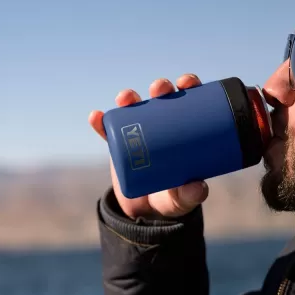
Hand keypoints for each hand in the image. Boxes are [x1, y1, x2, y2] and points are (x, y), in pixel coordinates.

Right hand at [89, 73, 208, 218]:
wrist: (147, 212)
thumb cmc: (172, 198)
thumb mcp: (183, 198)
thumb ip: (191, 195)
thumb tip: (199, 188)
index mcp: (184, 129)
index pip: (190, 100)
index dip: (189, 84)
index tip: (187, 82)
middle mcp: (161, 125)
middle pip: (161, 98)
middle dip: (160, 87)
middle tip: (159, 90)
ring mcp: (138, 133)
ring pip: (134, 108)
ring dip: (129, 97)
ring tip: (126, 98)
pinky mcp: (118, 145)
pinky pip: (108, 131)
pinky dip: (100, 123)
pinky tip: (96, 117)